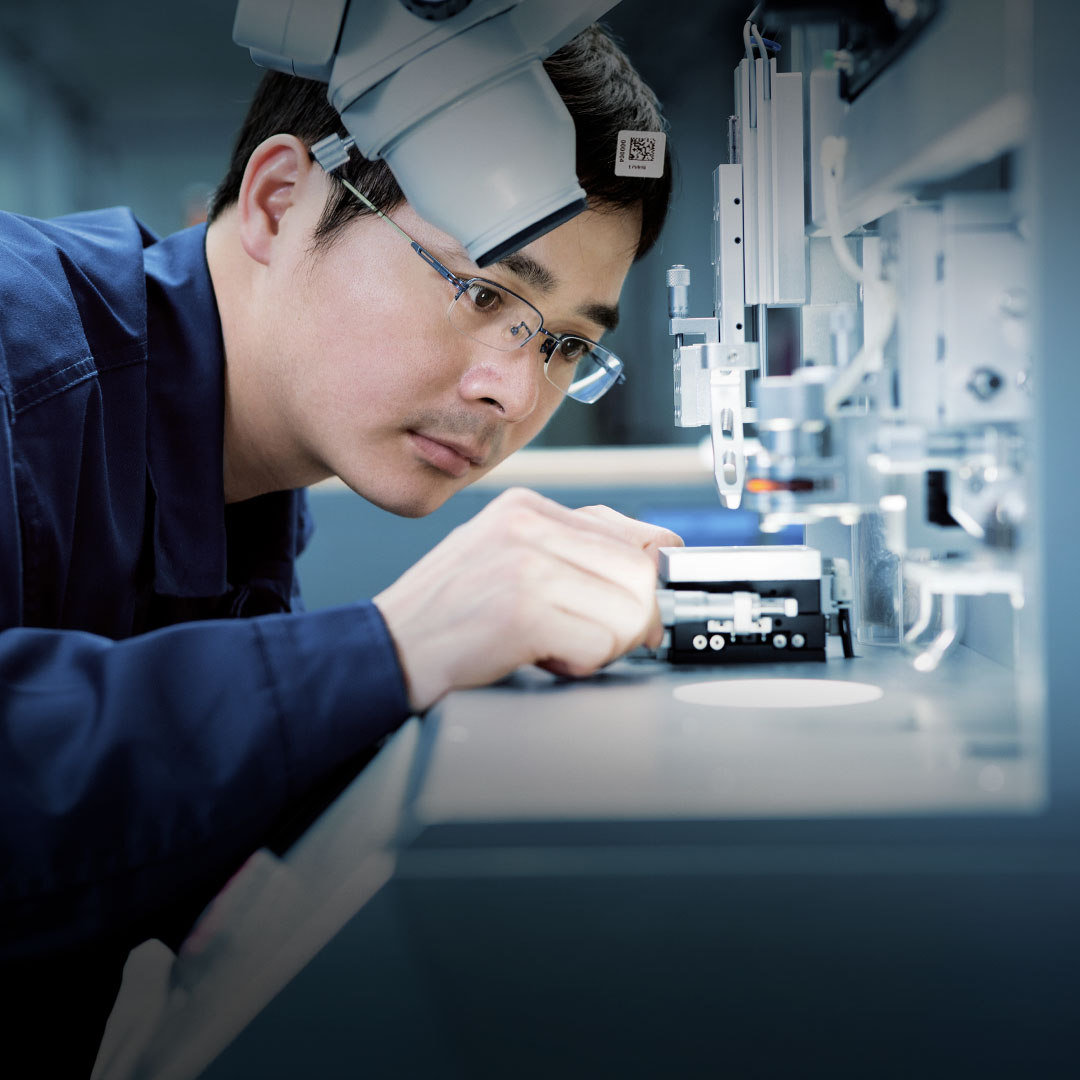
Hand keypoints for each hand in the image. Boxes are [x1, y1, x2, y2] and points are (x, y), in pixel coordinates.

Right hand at [372, 488, 683, 712]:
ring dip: (603, 646)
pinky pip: (598, 645)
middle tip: (589, 638)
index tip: (637, 608)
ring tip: (556, 645)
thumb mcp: (508, 557)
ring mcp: (524, 565)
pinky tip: (541, 657)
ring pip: (628, 611)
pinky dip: (578, 664)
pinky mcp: (522, 612)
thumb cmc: (448, 613)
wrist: (386, 649)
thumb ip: (573, 552)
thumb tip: (658, 566)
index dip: (646, 582)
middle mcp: (527, 525)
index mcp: (528, 506)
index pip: (635, 535)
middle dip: (628, 621)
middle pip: (640, 575)